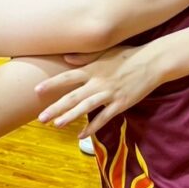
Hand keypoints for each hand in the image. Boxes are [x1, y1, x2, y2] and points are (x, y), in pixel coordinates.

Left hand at [34, 45, 156, 138]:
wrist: (152, 62)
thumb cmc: (128, 55)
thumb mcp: (105, 52)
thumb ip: (84, 57)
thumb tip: (65, 58)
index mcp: (92, 69)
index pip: (67, 77)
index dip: (51, 84)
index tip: (36, 90)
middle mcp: (98, 82)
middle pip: (73, 96)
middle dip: (55, 108)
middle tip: (40, 118)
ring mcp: (109, 94)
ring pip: (86, 108)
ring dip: (70, 117)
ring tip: (56, 125)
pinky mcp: (120, 104)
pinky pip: (104, 118)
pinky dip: (92, 127)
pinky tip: (81, 135)